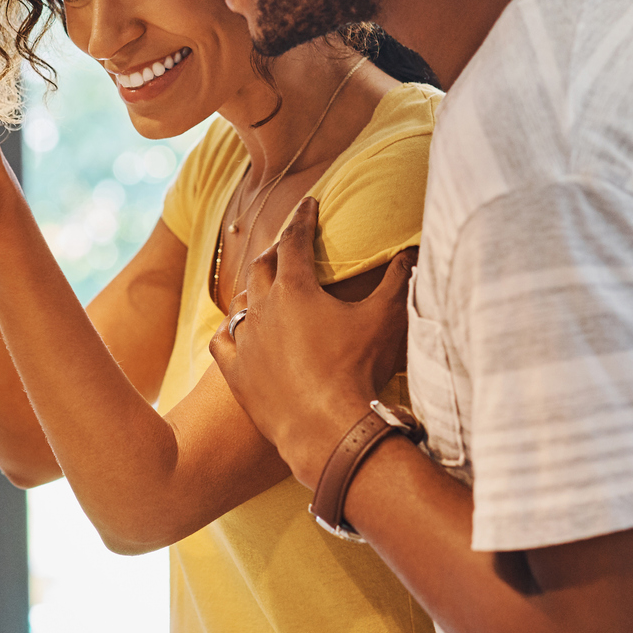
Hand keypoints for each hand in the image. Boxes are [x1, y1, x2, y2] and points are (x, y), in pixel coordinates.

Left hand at [208, 195, 414, 487]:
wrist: (327, 429)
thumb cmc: (358, 370)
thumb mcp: (386, 319)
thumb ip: (397, 280)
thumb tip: (409, 252)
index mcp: (296, 287)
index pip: (296, 239)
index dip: (304, 218)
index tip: (310, 204)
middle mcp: (263, 307)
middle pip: (263, 265)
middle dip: (276, 250)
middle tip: (287, 244)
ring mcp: (246, 341)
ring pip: (241, 302)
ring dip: (253, 289)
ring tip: (264, 286)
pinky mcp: (236, 373)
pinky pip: (224, 341)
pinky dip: (230, 329)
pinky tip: (236, 329)